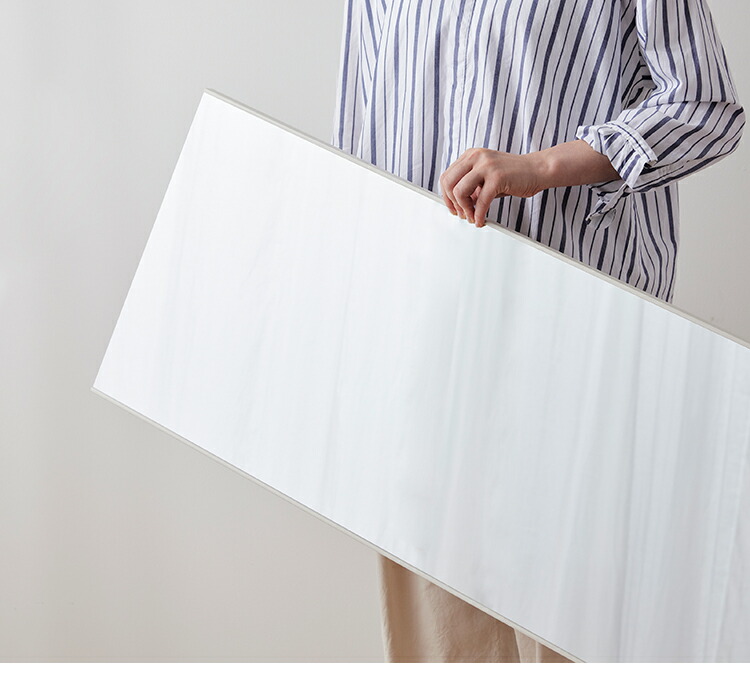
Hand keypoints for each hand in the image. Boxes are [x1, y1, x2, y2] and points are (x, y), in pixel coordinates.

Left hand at [438, 141, 620, 227]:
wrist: (538, 169)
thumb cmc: (514, 175)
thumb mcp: (486, 178)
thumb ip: (471, 187)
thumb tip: (457, 205)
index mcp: (471, 155)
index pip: (447, 176)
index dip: (446, 197)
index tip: (454, 209)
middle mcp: (476, 157)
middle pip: (449, 183)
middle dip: (453, 204)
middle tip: (462, 215)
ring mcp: (486, 165)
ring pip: (459, 191)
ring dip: (465, 210)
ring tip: (473, 218)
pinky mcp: (497, 177)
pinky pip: (480, 201)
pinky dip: (479, 215)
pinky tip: (482, 221)